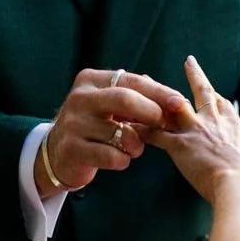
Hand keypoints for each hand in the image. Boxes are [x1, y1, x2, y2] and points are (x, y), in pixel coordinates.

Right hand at [35, 67, 184, 197]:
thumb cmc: (94, 125)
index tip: (181, 103)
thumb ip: (138, 98)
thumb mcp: (110, 105)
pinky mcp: (72, 148)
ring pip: (120, 132)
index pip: (131, 81)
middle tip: (165, 125)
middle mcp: (80, 97)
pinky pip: (110, 156)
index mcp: (91, 80)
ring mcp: (73, 123)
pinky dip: (123, 160)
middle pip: (125, 99)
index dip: (159, 92)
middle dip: (152, 112)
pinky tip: (120, 159)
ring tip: (136, 148)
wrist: (58, 153)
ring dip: (137, 143)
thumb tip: (174, 100)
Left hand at [146, 55, 239, 204]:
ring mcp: (196, 130)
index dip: (215, 96)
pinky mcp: (180, 145)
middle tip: (189, 62)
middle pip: (202, 91)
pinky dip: (142, 129)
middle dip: (195, 75)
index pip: (222, 103)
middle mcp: (215, 121)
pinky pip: (155, 134)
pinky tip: (131, 125)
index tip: (210, 88)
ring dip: (158, 93)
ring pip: (173, 105)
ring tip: (147, 80)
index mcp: (235, 126)